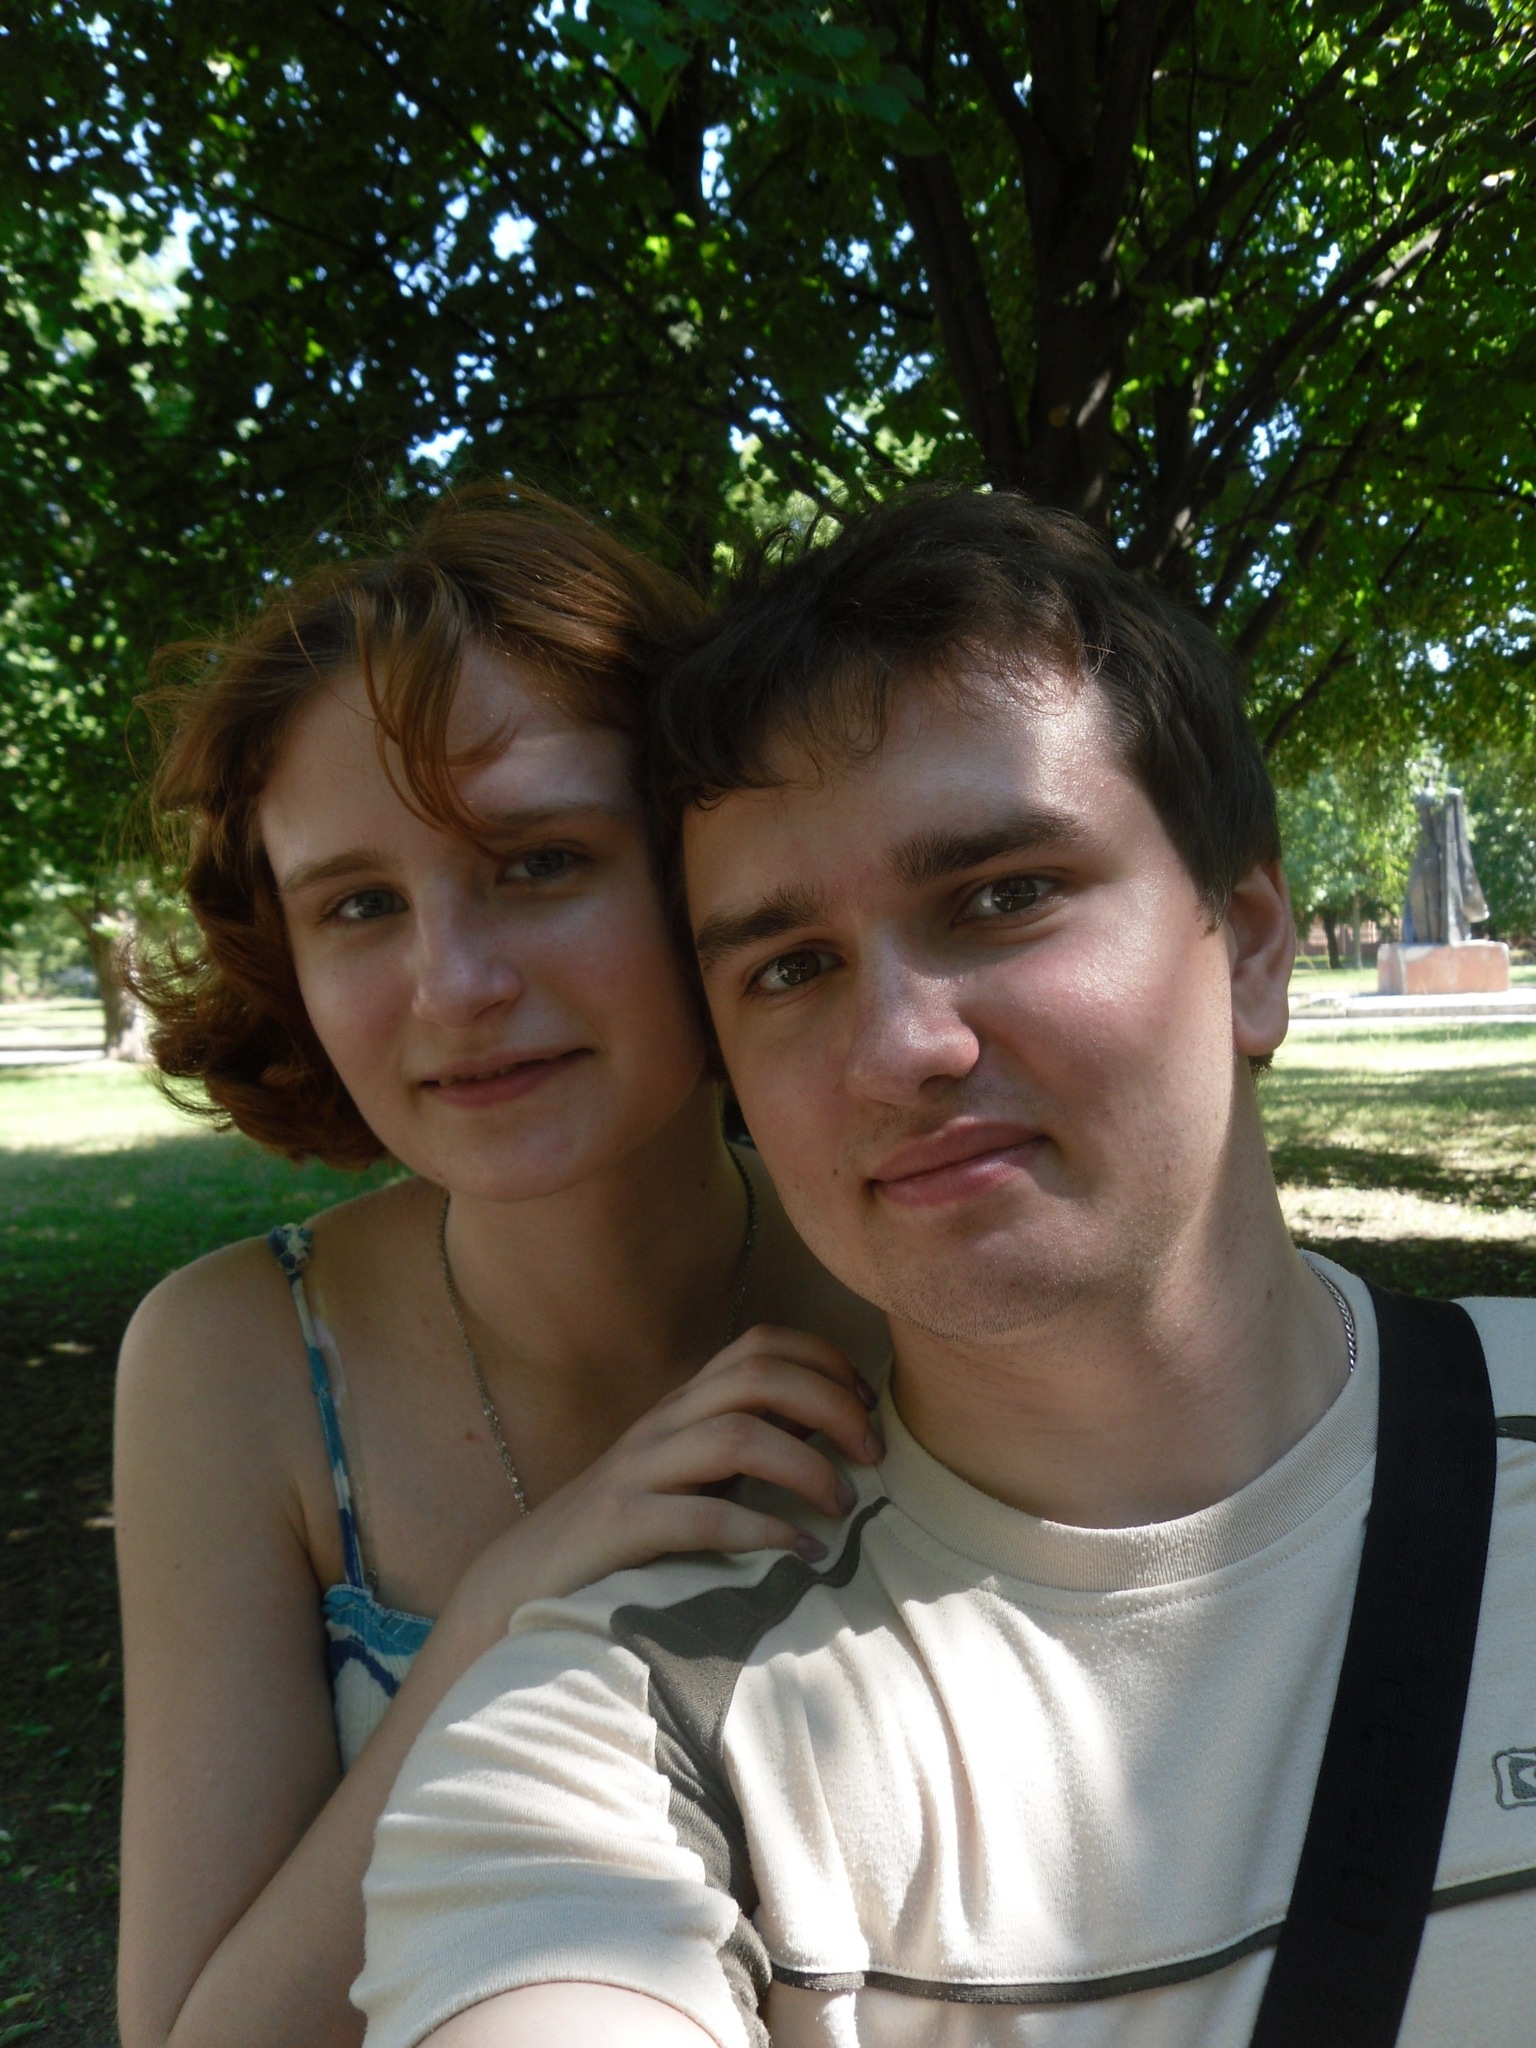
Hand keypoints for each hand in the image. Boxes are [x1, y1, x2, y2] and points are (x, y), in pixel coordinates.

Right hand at [449, 1326, 882, 1631]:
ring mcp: (638, 1472)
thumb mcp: (686, 1474)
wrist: (522, 1580)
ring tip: (845, 1506)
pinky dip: (764, 1528)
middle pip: (758, 1377)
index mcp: (682, 1405)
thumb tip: (833, 1436)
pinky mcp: (621, 1528)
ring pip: (736, 1436)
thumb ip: (742, 1446)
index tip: (869, 1403)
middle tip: (873, 1455)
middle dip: (831, 1406)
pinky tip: (801, 1551)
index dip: (824, 1360)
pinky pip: (703, 1515)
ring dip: (807, 1466)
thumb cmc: (622, 1531)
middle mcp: (662, 1424)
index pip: (759, 1345)